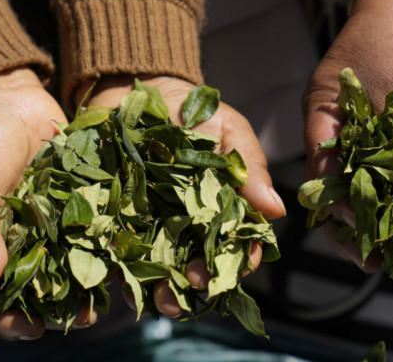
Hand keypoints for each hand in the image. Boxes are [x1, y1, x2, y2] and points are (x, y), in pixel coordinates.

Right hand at [0, 68, 93, 339]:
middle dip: (58, 311)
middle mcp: (13, 241)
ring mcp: (45, 224)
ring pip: (66, 268)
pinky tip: (121, 257)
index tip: (33, 330)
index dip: (6, 320)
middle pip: (33, 291)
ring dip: (85, 286)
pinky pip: (87, 231)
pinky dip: (102, 247)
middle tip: (85, 318)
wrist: (3, 94)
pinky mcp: (72, 202)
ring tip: (107, 297)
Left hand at [76, 75, 284, 316]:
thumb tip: (277, 211)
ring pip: (160, 269)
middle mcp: (188, 224)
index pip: (236, 244)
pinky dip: (120, 270)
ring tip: (160, 302)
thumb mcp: (228, 131)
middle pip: (197, 265)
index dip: (234, 263)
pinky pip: (118, 251)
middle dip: (194, 285)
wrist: (136, 91)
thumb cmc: (192, 111)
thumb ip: (249, 167)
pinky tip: (122, 282)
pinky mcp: (115, 220)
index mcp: (221, 207)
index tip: (224, 272)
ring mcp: (151, 225)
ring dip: (161, 290)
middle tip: (187, 291)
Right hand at [302, 0, 392, 269]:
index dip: (334, 203)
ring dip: (390, 215)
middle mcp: (341, 130)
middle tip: (376, 259)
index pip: (320, 169)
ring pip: (373, 184)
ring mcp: (369, 132)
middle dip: (358, 224)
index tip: (356, 229)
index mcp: (322, 116)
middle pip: (342, 187)